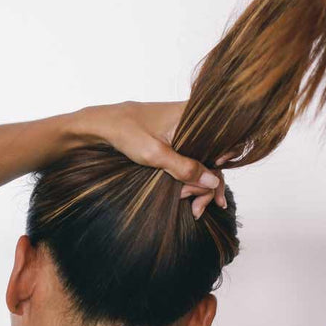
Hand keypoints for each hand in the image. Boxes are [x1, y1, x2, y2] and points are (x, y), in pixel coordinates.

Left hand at [75, 100, 226, 217]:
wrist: (101, 125)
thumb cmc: (125, 131)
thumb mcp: (155, 154)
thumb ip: (185, 168)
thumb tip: (214, 182)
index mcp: (194, 116)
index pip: (224, 143)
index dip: (221, 167)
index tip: (211, 187)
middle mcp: (194, 122)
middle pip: (214, 157)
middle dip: (209, 186)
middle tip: (197, 209)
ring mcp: (185, 132)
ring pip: (203, 162)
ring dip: (199, 186)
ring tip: (191, 208)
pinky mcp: (176, 141)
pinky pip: (192, 160)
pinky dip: (190, 178)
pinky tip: (186, 195)